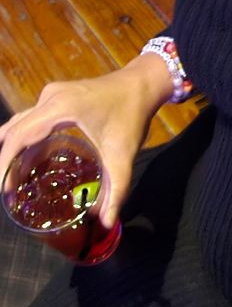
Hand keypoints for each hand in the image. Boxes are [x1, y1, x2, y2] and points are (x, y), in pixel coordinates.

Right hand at [0, 56, 170, 228]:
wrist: (142, 84)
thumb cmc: (132, 116)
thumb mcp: (124, 155)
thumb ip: (116, 190)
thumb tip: (106, 222)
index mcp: (61, 108)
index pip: (20, 136)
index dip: (5, 164)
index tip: (3, 190)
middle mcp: (50, 97)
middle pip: (14, 130)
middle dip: (5, 161)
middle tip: (6, 190)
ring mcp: (52, 93)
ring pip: (19, 122)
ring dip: (11, 148)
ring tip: (12, 178)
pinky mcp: (56, 94)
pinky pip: (30, 118)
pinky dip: (23, 138)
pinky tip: (28, 160)